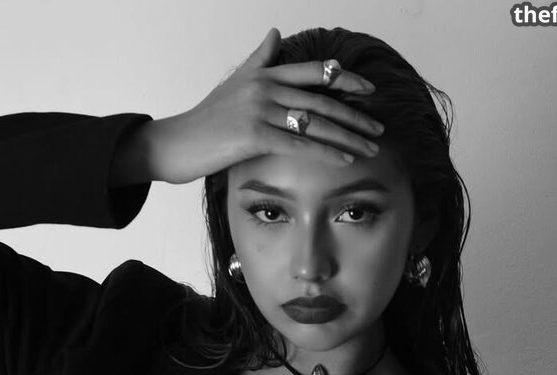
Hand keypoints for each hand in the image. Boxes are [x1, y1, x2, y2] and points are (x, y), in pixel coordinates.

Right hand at [149, 27, 384, 184]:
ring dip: (347, 138)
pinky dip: (325, 153)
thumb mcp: (235, 83)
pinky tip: (345, 160)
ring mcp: (258, 110)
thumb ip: (259, 58)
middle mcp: (264, 87)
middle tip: (379, 129)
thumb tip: (275, 33)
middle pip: (321, 100)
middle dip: (354, 116)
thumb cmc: (207, 119)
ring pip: (314, 123)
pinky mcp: (252, 135)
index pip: (313, 72)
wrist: (177, 143)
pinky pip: (298, 145)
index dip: (344, 80)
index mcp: (264, 73)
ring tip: (370, 149)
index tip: (369, 90)